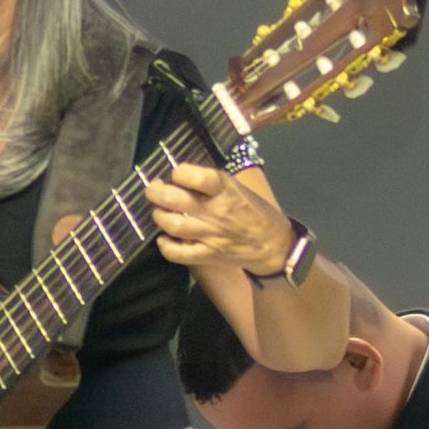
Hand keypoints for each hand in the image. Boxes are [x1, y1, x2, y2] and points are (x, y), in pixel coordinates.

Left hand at [148, 161, 296, 274]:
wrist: (273, 246)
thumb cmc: (255, 212)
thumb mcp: (238, 189)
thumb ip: (212, 184)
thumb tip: (182, 177)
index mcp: (225, 190)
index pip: (194, 177)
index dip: (178, 172)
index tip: (176, 174)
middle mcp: (215, 212)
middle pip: (173, 199)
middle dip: (156, 192)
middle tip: (154, 190)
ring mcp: (209, 235)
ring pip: (171, 224)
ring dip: (159, 216)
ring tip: (160, 211)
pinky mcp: (207, 255)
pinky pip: (177, 253)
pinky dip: (165, 245)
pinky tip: (164, 238)